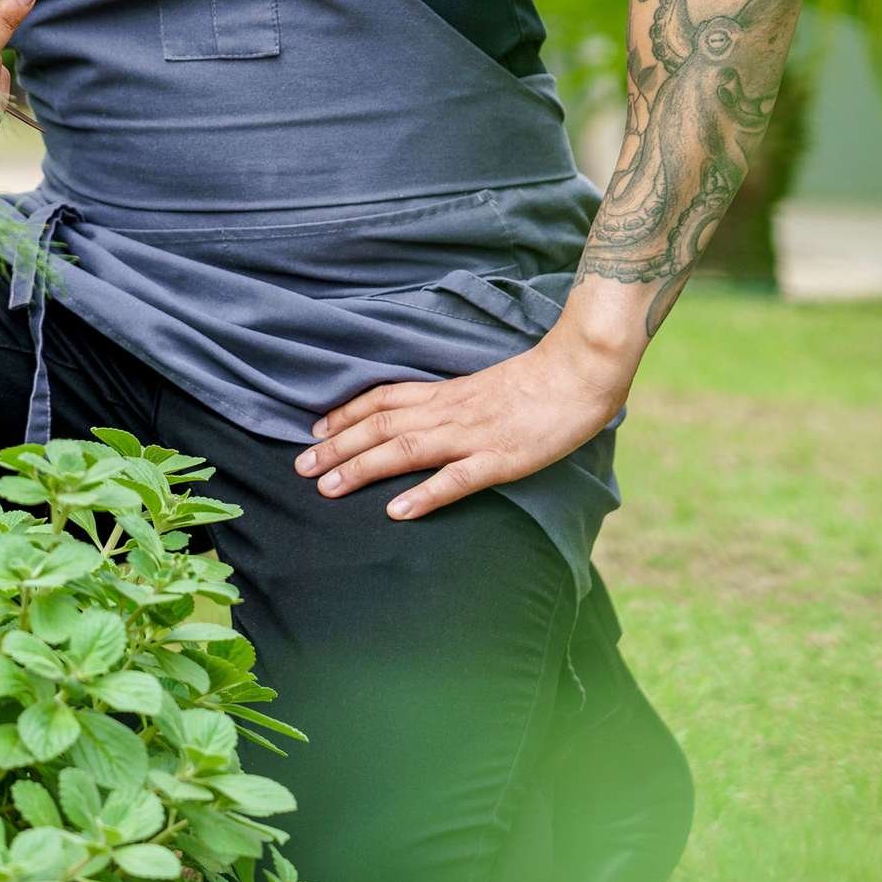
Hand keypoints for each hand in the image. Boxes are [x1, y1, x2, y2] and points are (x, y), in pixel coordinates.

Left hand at [295, 294, 644, 520]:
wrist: (581, 371)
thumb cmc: (540, 380)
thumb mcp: (485, 385)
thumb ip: (454, 400)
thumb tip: (426, 415)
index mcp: (447, 392)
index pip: (383, 398)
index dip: (346, 414)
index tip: (314, 430)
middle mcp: (449, 411)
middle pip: (381, 426)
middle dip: (338, 447)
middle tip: (300, 468)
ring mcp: (473, 436)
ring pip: (405, 450)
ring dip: (362, 469)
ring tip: (328, 489)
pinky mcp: (501, 459)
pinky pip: (456, 479)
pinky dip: (424, 494)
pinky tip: (397, 511)